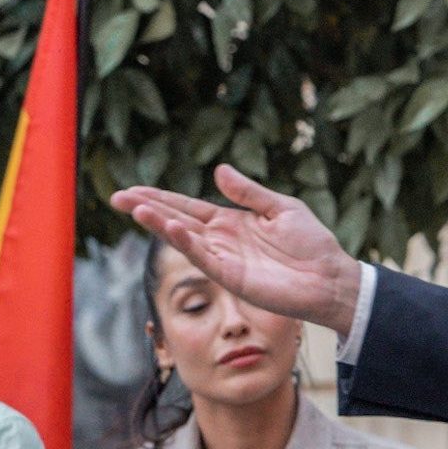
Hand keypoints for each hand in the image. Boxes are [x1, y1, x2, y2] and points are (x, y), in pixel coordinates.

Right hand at [111, 164, 364, 336]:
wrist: (330, 278)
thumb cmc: (312, 245)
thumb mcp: (281, 208)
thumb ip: (249, 192)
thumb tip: (218, 171)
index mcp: (231, 223)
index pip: (188, 207)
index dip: (161, 199)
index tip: (133, 190)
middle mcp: (222, 241)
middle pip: (177, 221)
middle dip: (148, 209)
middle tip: (117, 197)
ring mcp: (224, 260)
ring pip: (184, 238)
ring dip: (160, 224)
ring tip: (136, 208)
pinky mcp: (232, 277)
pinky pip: (204, 257)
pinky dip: (187, 243)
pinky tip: (172, 228)